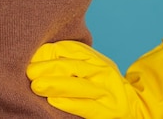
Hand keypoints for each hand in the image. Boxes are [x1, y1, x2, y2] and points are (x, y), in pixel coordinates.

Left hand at [26, 39, 162, 118]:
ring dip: (56, 85)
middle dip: (48, 68)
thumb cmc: (98, 85)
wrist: (133, 107)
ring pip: (80, 85)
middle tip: (29, 71)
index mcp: (95, 58)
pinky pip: (87, 107)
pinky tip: (54, 101)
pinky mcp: (109, 112)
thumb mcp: (88, 67)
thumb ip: (69, 60)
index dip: (48, 52)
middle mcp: (103, 71)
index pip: (69, 50)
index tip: (31, 56)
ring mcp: (107, 91)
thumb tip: (37, 56)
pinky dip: (70, 103)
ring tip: (36, 85)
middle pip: (73, 66)